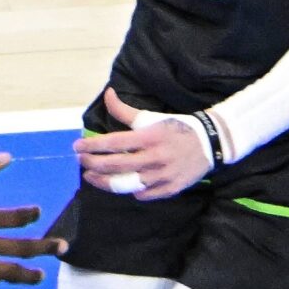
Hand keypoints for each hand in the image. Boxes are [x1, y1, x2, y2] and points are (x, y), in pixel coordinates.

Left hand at [75, 89, 214, 201]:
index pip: (113, 143)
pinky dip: (129, 190)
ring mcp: (162, 176)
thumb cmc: (176, 127)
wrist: (211, 142)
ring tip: (91, 176)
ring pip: (126, 184)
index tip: (77, 147)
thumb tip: (107, 94)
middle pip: (115, 165)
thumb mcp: (151, 117)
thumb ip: (126, 111)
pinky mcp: (170, 189)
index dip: (92, 146)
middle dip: (92, 164)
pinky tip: (120, 184)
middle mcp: (154, 158)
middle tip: (81, 161)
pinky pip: (143, 194)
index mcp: (149, 138)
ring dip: (104, 181)